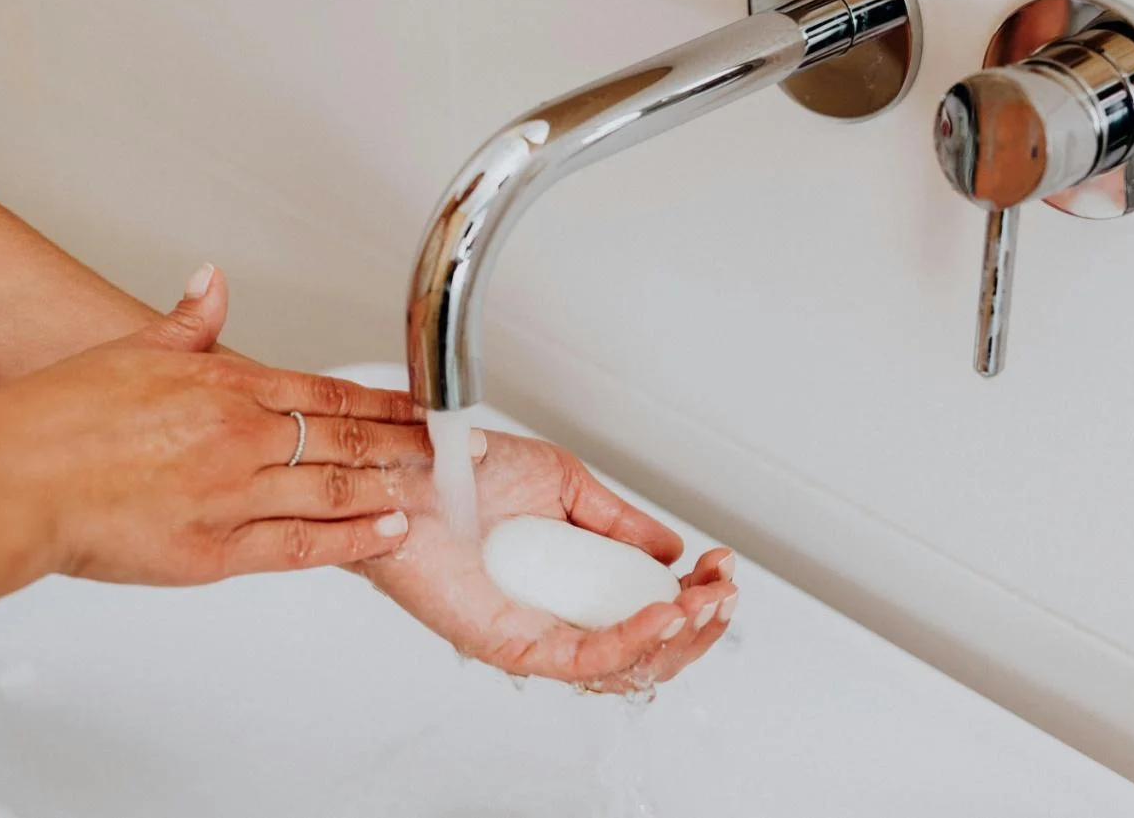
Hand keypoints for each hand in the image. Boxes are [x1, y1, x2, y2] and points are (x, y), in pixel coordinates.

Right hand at [0, 265, 445, 585]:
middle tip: (454, 453)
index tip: (424, 408)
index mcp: (227, 387)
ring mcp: (234, 495)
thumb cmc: (58, 418)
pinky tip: (387, 533)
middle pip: (347, 439)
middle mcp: (242, 438)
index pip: (330, 392)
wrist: (13, 480)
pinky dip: (352, 539)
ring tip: (435, 491)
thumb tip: (211, 282)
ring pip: (335, 489)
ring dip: (392, 488)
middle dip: (407, 446)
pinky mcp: (216, 551)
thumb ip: (187, 322)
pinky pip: (302, 546)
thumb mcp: (130, 351)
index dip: (386, 403)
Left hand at [357, 434, 738, 692]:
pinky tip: (664, 614)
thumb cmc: (465, 477)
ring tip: (707, 602)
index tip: (721, 566)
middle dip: (701, 625)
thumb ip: (617, 523)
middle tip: (724, 589)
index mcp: (572, 586)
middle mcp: (557, 617)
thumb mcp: (564, 485)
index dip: (694, 598)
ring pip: (625, 666)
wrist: (409, 468)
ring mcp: (534, 634)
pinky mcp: (509, 643)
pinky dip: (631, 640)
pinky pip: (581, 658)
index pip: (647, 614)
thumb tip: (668, 552)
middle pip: (647, 653)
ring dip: (679, 637)